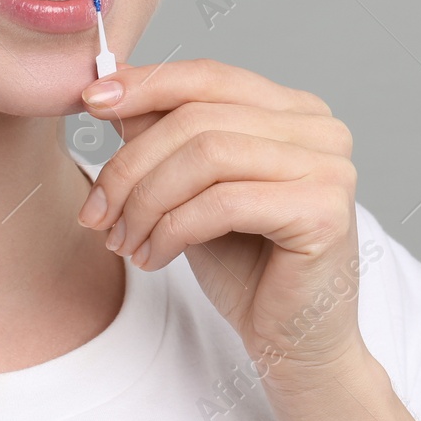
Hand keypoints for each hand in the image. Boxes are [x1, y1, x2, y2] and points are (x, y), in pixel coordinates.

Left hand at [75, 57, 367, 378]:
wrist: (292, 343)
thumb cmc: (248, 266)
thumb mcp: (192, 189)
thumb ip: (166, 136)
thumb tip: (111, 91)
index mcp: (295, 110)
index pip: (210, 76)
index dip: (147, 85)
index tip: (91, 103)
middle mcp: (321, 128)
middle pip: (200, 118)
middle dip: (132, 165)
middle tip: (96, 212)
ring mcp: (329, 166)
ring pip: (206, 155)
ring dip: (147, 201)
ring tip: (123, 241)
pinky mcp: (323, 211)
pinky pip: (223, 202)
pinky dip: (172, 228)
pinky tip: (154, 256)